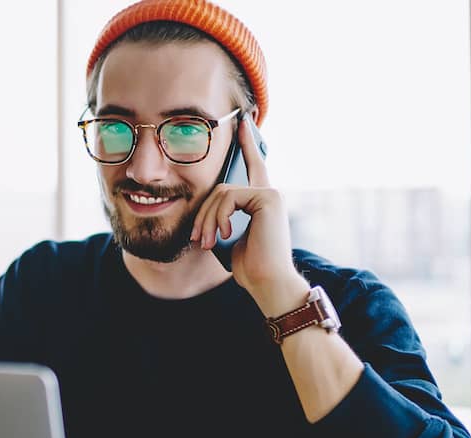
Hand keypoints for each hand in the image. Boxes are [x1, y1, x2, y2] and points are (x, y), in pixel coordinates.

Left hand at [189, 113, 304, 307]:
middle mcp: (269, 193)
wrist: (268, 281)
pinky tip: (226, 235)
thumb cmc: (249, 266)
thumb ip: (223, 215)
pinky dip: (220, 217)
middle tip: (199, 239)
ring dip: (208, 220)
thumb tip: (208, 209)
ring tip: (207, 243)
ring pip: (221, 193)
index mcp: (262, 201)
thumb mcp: (229, 236)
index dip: (247, 144)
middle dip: (204, 214)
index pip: (253, 166)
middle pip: (221, 188)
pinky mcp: (268, 197)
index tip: (243, 122)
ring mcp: (271, 193)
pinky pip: (229, 197)